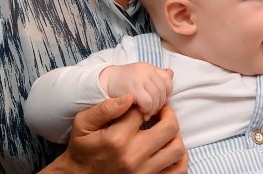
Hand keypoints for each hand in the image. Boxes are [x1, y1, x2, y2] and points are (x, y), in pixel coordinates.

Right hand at [43, 96, 187, 173]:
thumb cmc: (82, 149)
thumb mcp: (83, 124)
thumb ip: (105, 108)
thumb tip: (130, 96)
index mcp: (117, 138)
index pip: (142, 112)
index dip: (142, 104)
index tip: (139, 104)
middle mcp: (134, 156)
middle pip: (169, 128)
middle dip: (167, 113)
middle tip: (161, 110)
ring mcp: (144, 171)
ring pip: (177, 148)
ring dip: (175, 135)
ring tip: (165, 129)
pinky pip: (178, 170)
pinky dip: (180, 158)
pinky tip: (169, 147)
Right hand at [101, 63, 173, 118]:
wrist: (104, 81)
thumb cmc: (124, 82)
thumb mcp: (141, 75)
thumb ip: (156, 75)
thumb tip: (171, 73)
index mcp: (149, 67)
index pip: (167, 80)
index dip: (166, 93)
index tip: (158, 101)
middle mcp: (146, 70)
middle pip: (163, 91)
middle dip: (160, 104)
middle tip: (152, 111)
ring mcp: (139, 78)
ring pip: (157, 97)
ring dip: (153, 109)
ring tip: (147, 113)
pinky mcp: (132, 88)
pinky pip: (148, 102)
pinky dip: (147, 110)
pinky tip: (141, 112)